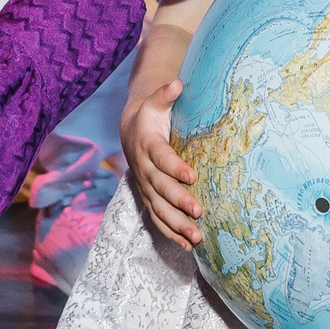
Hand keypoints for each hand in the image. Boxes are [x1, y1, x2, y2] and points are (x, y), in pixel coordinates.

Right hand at [124, 77, 201, 248]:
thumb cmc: (150, 117)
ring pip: (160, 209)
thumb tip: (177, 82)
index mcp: (149, 146)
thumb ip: (166, 94)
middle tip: (199, 211)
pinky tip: (188, 246)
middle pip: (162, 188)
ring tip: (196, 236)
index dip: (176, 167)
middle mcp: (145, 170)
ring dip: (177, 225)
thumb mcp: (155, 103)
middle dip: (179, 201)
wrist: (130, 132)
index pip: (163, 158)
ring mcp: (146, 188)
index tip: (192, 175)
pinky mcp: (149, 199)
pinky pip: (158, 220)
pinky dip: (171, 233)